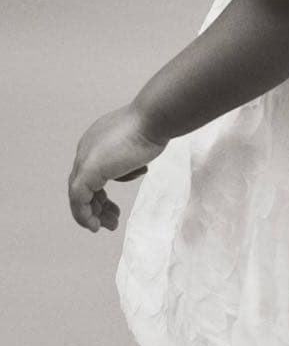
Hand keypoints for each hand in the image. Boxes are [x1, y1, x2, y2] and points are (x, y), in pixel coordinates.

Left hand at [68, 103, 167, 232]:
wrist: (152, 119)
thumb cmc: (152, 127)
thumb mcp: (138, 144)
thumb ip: (131, 156)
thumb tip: (134, 167)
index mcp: (96, 142)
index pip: (91, 174)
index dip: (100, 195)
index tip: (115, 208)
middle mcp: (86, 149)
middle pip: (83, 185)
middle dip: (96, 206)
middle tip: (112, 221)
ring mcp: (85, 159)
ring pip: (78, 195)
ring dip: (91, 214)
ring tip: (108, 226)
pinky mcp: (88, 170)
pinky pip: (78, 199)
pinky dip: (84, 215)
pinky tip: (94, 226)